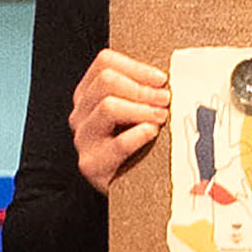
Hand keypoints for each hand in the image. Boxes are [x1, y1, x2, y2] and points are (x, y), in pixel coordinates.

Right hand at [70, 46, 165, 192]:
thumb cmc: (138, 147)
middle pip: (106, 81)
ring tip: (160, 118)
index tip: (161, 80)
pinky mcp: (92, 164)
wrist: (129, 189)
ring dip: (141, 109)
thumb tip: (170, 77)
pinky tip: (151, 134)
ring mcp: (83, 139)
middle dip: (141, 88)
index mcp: (89, 94)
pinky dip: (139, 135)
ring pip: (108, 106)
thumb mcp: (137, 112)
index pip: (105, 62)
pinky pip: (117, 142)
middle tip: (164, 100)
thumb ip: (144, 91)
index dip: (137, 67)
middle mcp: (81, 114)